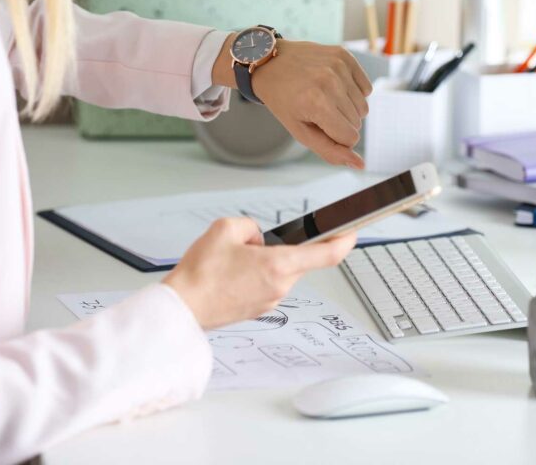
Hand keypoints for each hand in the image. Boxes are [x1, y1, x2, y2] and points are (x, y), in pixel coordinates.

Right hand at [164, 217, 355, 329]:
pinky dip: (256, 275)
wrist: (183, 308)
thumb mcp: (225, 229)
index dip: (344, 241)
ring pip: (281, 271)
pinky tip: (231, 275)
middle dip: (282, 246)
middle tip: (252, 244)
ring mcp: (270, 301)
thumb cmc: (201, 274)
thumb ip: (251, 227)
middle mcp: (280, 287)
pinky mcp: (259, 309)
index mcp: (278, 265)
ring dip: (267, 261)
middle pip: (297, 259)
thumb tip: (258, 239)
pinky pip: (267, 284)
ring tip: (233, 262)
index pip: (326, 255)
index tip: (352, 232)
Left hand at [212, 35, 372, 168]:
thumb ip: (330, 151)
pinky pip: (366, 88)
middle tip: (316, 110)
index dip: (336, 138)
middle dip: (340, 123)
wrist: (269, 63)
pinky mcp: (344, 56)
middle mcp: (330, 82)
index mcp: (317, 104)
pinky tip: (334, 86)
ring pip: (364, 107)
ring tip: (324, 98)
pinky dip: (353, 92)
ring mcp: (338, 66)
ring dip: (347, 108)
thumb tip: (360, 165)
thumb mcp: (300, 132)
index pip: (351, 137)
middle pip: (357, 123)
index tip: (319, 126)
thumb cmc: (283, 101)